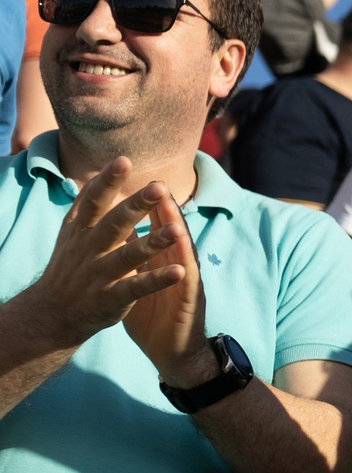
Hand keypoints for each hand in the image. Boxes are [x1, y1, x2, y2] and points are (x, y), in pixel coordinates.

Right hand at [12, 159, 184, 353]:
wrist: (50, 313)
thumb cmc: (69, 266)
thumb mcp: (71, 233)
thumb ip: (87, 206)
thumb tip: (101, 172)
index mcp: (80, 230)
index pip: (92, 201)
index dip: (107, 181)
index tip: (123, 160)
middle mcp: (88, 249)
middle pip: (113, 224)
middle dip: (135, 205)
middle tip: (158, 187)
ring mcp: (99, 273)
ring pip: (128, 255)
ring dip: (154, 242)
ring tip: (178, 230)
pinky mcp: (110, 297)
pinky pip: (137, 287)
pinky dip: (158, 280)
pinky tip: (180, 272)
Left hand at [121, 184, 212, 382]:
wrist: (172, 352)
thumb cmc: (154, 318)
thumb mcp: (136, 282)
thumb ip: (128, 258)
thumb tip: (114, 235)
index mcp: (159, 260)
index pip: (151, 228)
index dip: (143, 206)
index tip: (135, 187)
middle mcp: (175, 266)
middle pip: (168, 232)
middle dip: (162, 208)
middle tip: (155, 184)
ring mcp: (184, 282)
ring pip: (181, 251)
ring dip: (177, 229)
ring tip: (171, 208)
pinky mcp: (189, 302)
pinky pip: (185, 284)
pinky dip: (183, 269)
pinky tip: (183, 258)